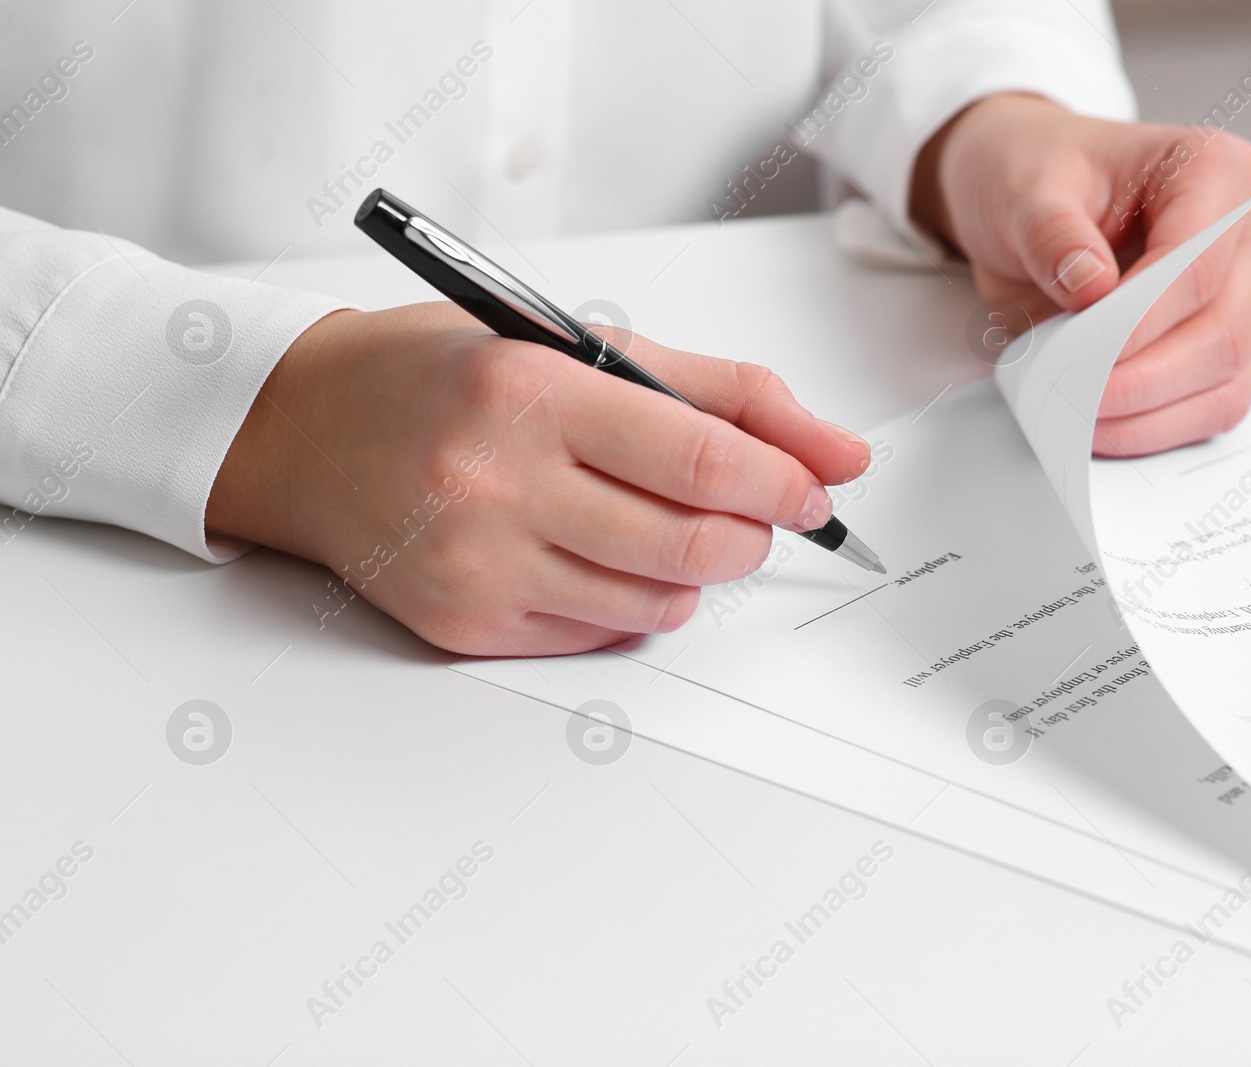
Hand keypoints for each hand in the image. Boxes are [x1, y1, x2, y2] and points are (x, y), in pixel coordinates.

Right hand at [207, 303, 870, 654]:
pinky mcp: (464, 625)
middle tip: (757, 511)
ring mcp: (477, 567)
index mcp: (530, 392)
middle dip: (754, 534)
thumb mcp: (577, 343)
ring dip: (697, 570)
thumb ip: (719, 393)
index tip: (814, 488)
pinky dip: (634, 600)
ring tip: (667, 521)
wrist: (301, 431)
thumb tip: (838, 452)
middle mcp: (496, 485)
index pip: (703, 463)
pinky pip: (601, 634)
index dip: (784, 483)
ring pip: (658, 603)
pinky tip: (601, 551)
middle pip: (694, 545)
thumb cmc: (441, 374)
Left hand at [912, 93, 1250, 456]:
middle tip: (1072, 397)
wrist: (1030, 195)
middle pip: (1224, 329)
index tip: (1082, 354)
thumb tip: (1090, 286)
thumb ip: (1052, 234)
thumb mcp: (1024, 189)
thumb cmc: (1038, 174)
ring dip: (1151, 413)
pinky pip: (1214, 402)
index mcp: (1213, 169)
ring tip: (1078, 416)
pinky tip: (1105, 427)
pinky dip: (1159, 426)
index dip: (1141, 322)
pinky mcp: (1225, 341)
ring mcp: (1245, 290)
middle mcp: (1247, 230)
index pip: (1196, 263)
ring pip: (1228, 377)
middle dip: (1143, 379)